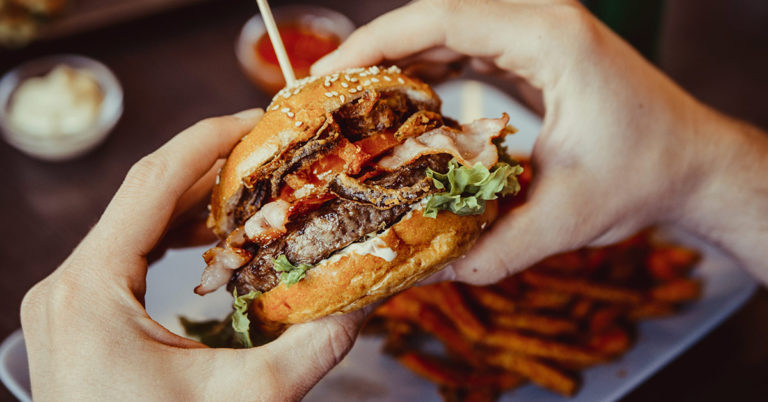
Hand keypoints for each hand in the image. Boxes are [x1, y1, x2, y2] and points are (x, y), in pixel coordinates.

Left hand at [20, 110, 364, 400]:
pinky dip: (174, 234)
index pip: (152, 183)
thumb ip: (315, 345)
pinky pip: (127, 253)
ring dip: (193, 200)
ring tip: (252, 186)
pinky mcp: (79, 316)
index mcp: (90, 290)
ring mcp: (66, 301)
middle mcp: (65, 285)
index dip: (209, 141)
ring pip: (134, 222)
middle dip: (211, 168)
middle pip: (143, 196)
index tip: (257, 119)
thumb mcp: (248, 399)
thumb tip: (369, 296)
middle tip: (270, 151)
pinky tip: (214, 234)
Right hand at [313, 0, 767, 284]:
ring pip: (449, 31)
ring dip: (399, 60)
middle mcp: (542, 21)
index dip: (378, 43)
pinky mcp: (536, 52)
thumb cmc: (646, 176)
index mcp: (550, 39)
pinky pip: (468, 48)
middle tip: (327, 93)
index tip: (330, 75)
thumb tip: (420, 273)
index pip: (443, 20)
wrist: (693, 164)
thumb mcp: (564, 218)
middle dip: (377, 52)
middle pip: (438, 18)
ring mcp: (539, 32)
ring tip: (353, 100)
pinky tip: (402, 102)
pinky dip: (429, 70)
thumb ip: (488, 248)